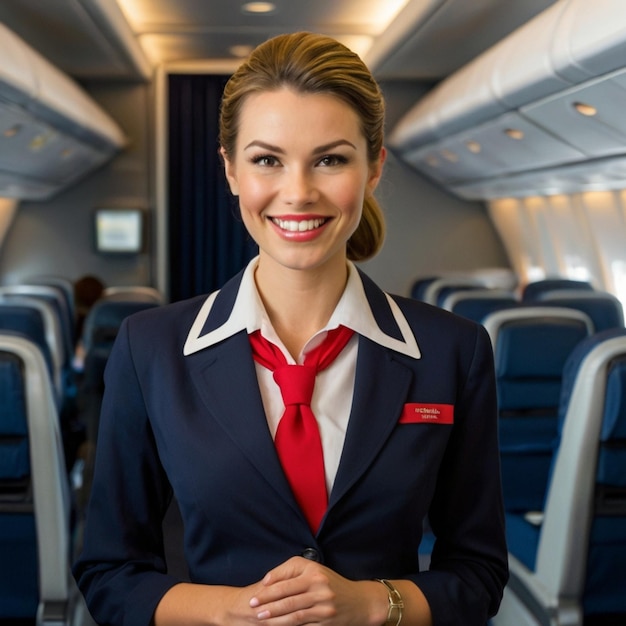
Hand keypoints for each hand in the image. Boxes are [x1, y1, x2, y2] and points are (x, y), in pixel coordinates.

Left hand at [248, 556, 384, 624]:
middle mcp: (320, 588)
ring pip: (294, 614)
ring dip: (275, 618)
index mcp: (314, 572)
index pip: (286, 580)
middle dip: (268, 604)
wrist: (359, 602)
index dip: (268, 589)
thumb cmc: (330, 583)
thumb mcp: (314, 570)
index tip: (255, 595)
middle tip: (252, 608)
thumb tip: (267, 581)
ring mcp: (324, 606)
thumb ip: (291, 570)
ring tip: (261, 619)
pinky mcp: (326, 623)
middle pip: (288, 598)